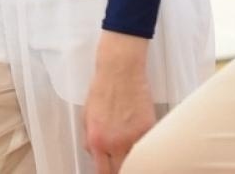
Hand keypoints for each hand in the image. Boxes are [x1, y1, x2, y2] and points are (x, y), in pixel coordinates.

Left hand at [83, 32, 154, 173]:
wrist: (120, 70)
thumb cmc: (102, 88)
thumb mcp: (86, 117)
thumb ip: (90, 140)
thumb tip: (96, 155)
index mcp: (97, 141)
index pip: (103, 172)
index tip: (110, 172)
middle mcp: (115, 143)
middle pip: (121, 171)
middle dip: (120, 169)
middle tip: (122, 163)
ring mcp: (134, 137)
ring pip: (136, 160)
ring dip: (133, 158)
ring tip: (129, 150)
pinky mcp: (148, 128)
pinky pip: (147, 145)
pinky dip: (144, 145)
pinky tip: (140, 138)